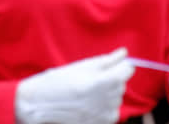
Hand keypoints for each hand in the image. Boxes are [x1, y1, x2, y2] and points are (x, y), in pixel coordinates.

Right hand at [15, 48, 134, 123]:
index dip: (120, 66)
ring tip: (88, 93)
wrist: (40, 104)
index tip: (112, 66)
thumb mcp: (83, 66)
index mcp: (106, 81)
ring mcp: (104, 115)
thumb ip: (108, 60)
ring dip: (108, 94)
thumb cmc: (59, 81)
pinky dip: (104, 108)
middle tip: (92, 80)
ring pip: (117, 99)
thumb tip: (124, 53)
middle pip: (122, 84)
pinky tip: (89, 105)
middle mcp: (108, 100)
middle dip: (112, 79)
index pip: (128, 70)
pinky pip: (111, 113)